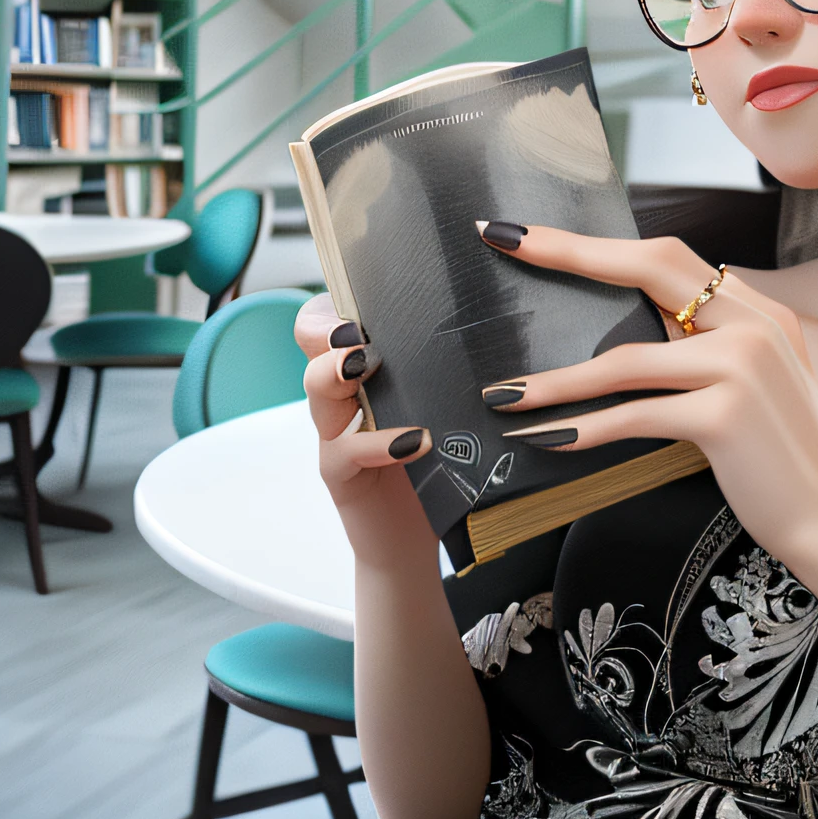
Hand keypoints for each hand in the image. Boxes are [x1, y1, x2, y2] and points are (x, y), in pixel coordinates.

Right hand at [295, 292, 440, 573]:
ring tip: (369, 366)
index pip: (335, 314)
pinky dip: (378, 443)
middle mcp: (342, 390)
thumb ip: (455, 362)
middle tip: (361, 326)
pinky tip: (415, 441)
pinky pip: (344, 449)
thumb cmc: (438, 456)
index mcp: (366, 365)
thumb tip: (504, 308)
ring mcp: (335, 430)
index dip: (340, 296)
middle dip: (332, 327)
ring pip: (317, 387)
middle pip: (313, 341)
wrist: (413, 535)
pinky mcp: (340, 472)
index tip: (372, 283)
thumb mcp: (447, 400)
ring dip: (339, 372)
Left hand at [475, 223, 817, 560]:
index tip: (536, 234)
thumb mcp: (749, 383)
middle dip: (569, 253)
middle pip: (648, 269)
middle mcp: (755, 324)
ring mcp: (743, 367)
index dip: (601, 244)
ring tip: (504, 394)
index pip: (667, 258)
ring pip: (625, 360)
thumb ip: (702, 348)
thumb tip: (621, 331)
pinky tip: (548, 437)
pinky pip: (635, 415)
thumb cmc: (776, 457)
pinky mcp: (726, 416)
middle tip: (504, 242)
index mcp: (759, 308)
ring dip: (556, 381)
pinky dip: (585, 428)